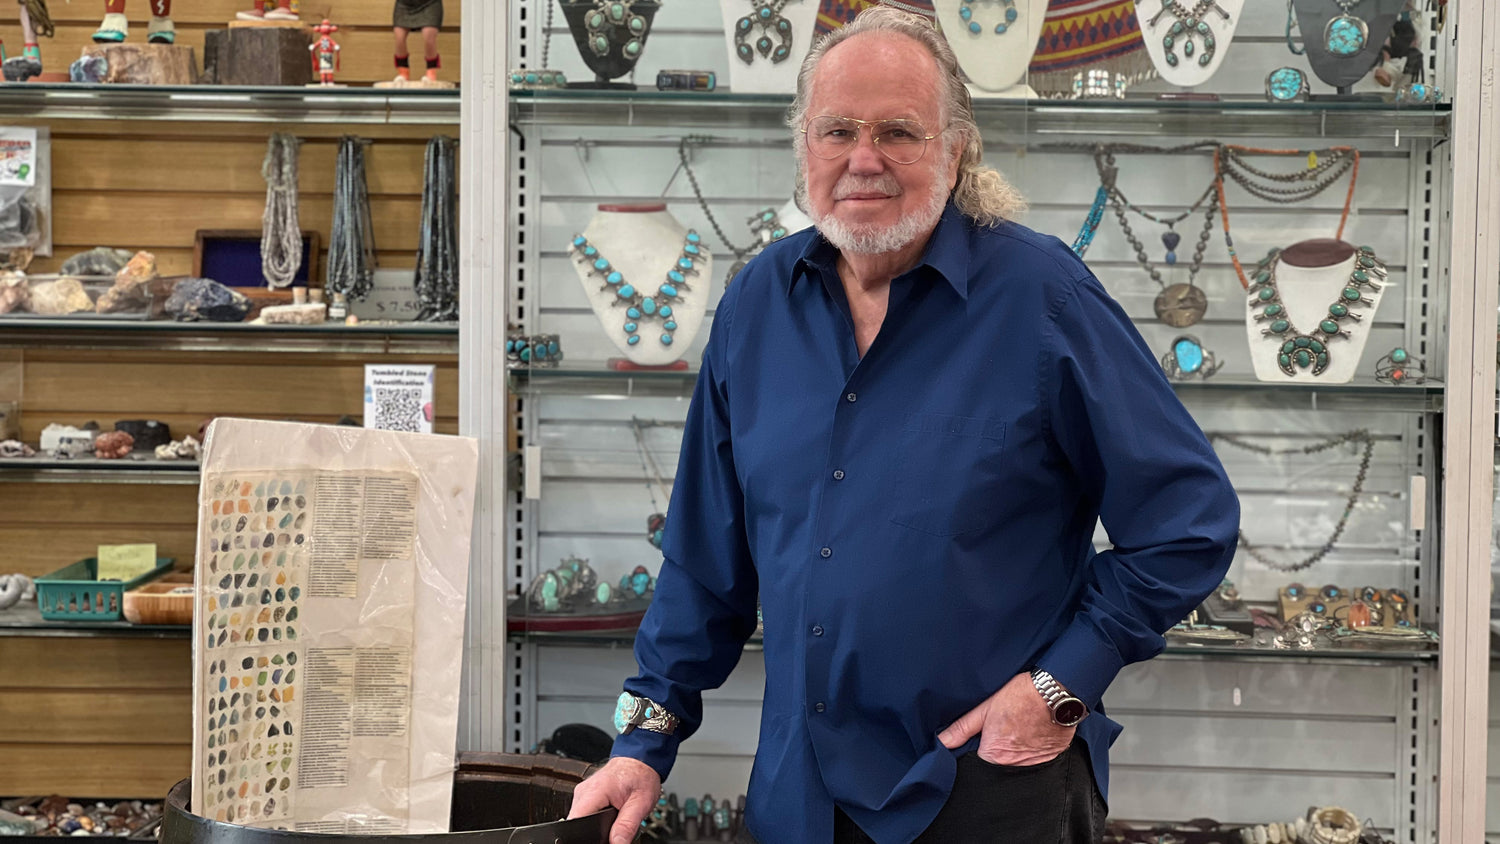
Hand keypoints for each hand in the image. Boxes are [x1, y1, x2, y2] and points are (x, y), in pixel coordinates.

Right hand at [567, 756, 661, 843]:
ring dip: (592, 825)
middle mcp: (584, 791)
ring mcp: (583, 793)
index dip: (583, 834)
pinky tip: (607, 817)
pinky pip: (584, 812)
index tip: (597, 839)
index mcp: (595, 791)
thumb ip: (627, 826)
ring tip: (612, 820)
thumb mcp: (640, 803)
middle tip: (612, 830)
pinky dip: (593, 818)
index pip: (576, 819)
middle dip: (591, 831)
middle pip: (577, 821)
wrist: (640, 760)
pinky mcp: (586, 796)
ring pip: (580, 818)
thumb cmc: (641, 776)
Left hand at [936, 672, 1074, 765]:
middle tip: (1005, 727)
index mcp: (996, 754)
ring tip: (1019, 726)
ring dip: (1017, 748)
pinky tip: (1033, 729)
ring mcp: (1036, 761)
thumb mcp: (985, 708)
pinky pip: (1038, 756)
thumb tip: (942, 742)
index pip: (980, 761)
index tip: (986, 734)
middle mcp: (1015, 764)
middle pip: (1000, 762)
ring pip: (1019, 760)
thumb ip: (962, 729)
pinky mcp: (1052, 755)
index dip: (981, 747)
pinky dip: (1034, 746)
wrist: (1055, 691)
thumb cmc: (1019, 696)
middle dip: (999, 748)